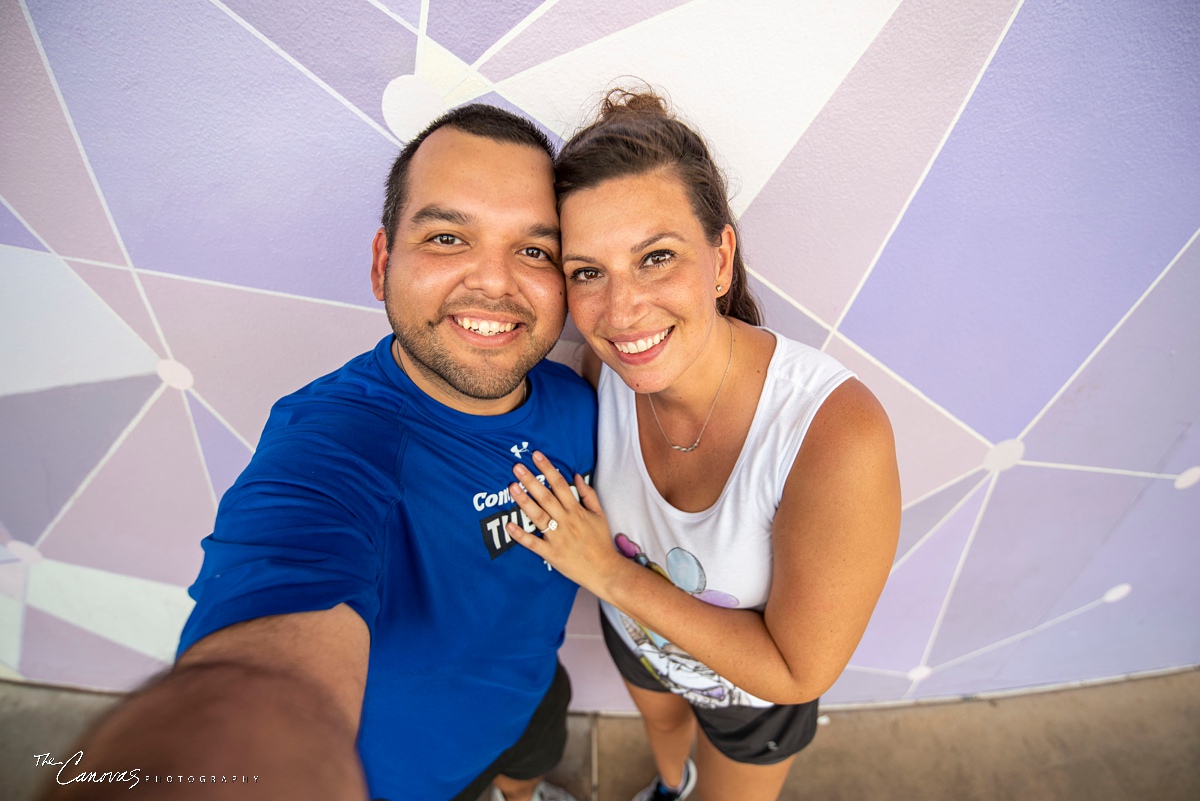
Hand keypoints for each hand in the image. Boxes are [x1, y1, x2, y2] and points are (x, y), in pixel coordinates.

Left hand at [506, 452, 625, 596]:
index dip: (548, 469)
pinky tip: (509, 525)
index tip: (536, 455)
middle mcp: (566, 521)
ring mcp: (557, 538)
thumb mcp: (599, 515)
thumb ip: (588, 494)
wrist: (605, 570)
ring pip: (538, 516)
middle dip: (531, 480)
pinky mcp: (551, 553)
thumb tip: (576, 476)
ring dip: (524, 501)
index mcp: (577, 511)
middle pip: (546, 497)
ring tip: (512, 487)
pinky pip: (533, 543)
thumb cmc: (601, 542)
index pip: (560, 485)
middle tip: (516, 467)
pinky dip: (521, 535)